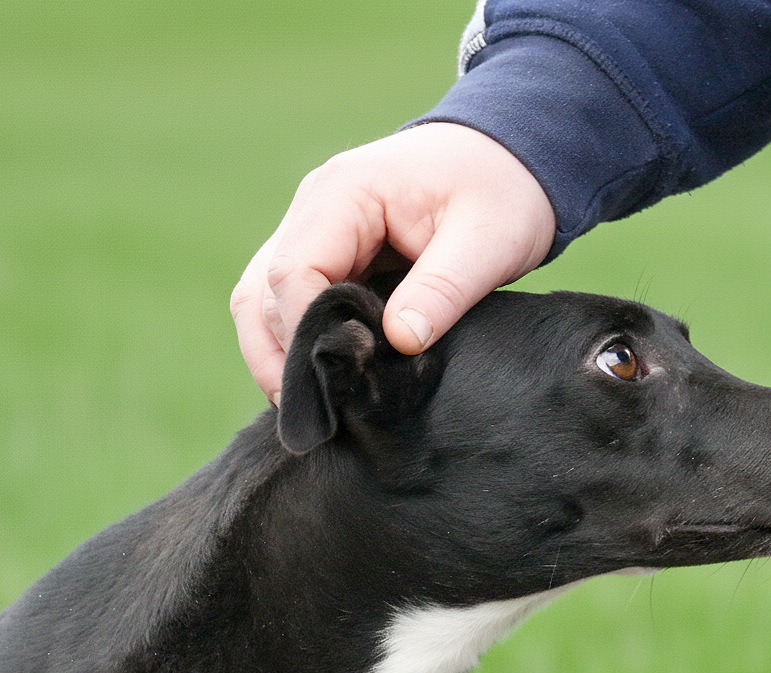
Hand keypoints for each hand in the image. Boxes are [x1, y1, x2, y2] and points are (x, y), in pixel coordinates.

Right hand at [230, 122, 555, 405]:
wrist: (509, 159)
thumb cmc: (501, 191)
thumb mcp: (487, 240)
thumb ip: (442, 289)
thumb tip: (399, 341)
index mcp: (345, 192)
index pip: (294, 272)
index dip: (307, 334)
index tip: (340, 382)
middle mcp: (314, 207)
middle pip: (264, 291)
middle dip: (284, 355)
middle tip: (316, 416)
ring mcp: (314, 229)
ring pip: (261, 300)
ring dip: (276, 354)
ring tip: (306, 410)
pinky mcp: (327, 253)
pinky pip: (287, 302)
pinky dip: (294, 342)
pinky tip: (320, 382)